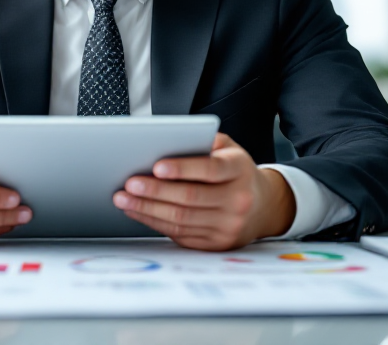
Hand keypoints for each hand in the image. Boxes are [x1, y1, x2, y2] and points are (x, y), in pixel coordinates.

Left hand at [113, 133, 294, 250]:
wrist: (264, 206)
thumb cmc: (235, 171)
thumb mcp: (228, 149)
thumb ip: (203, 142)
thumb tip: (164, 143)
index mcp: (239, 170)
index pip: (210, 169)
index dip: (182, 169)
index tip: (157, 166)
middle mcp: (238, 200)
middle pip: (190, 198)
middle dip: (155, 191)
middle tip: (129, 184)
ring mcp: (228, 226)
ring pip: (181, 219)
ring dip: (147, 210)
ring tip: (123, 199)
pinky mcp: (217, 243)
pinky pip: (180, 234)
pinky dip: (155, 223)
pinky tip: (138, 212)